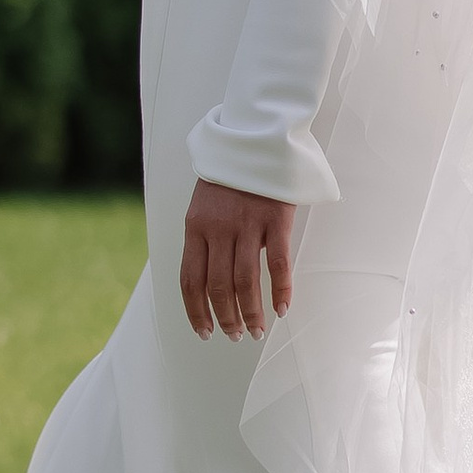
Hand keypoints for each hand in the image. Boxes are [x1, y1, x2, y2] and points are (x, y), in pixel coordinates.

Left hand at [179, 179, 295, 341]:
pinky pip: (277, 264)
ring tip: (256, 331)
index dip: (196, 311)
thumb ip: (204, 238)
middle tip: (235, 336)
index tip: (204, 332)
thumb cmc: (229, 176)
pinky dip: (280, 290)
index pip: (190, 280)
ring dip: (251, 313)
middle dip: (225, 318)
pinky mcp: (275, 219)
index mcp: (195, 226)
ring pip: (245, 282)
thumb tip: (209, 280)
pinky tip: (282, 308)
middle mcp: (218, 229)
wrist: (254, 137)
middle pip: (218, 287)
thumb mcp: (203, 204)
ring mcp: (247, 224)